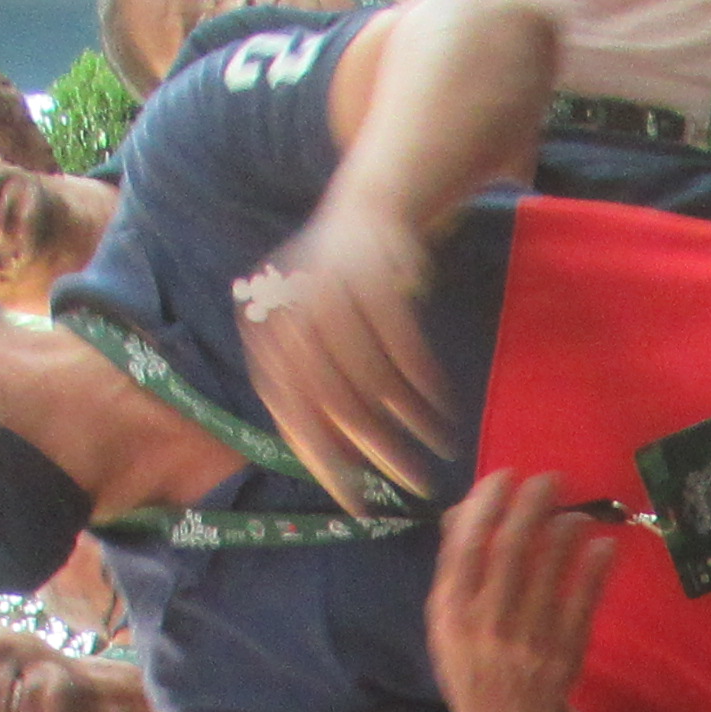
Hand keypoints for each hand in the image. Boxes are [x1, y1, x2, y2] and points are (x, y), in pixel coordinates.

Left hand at [240, 201, 453, 508]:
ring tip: (441, 450)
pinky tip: (444, 411)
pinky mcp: (379, 278)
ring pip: (375, 381)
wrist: (368, 206)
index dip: (327, 465)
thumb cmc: (339, 290)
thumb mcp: (307, 334)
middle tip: (415, 485)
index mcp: (265, 335)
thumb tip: (329, 465)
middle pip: (335, 403)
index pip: (291, 416)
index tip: (359, 505)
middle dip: (380, 453)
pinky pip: (406, 351)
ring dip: (413, 423)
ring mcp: (335, 293)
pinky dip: (427, 387)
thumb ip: (307, 389)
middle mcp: (292, 314)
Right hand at [429, 470, 617, 711]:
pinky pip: (582, 602)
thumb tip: (461, 510)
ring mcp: (526, 642)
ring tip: (577, 511)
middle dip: (532, 506)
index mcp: (450, 617)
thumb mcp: (451, 627)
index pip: (465, 549)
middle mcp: (486, 628)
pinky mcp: (564, 654)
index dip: (486, 506)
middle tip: (551, 478)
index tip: (506, 475)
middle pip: (510, 552)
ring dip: (565, 532)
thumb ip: (455, 572)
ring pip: (549, 572)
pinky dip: (593, 569)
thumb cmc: (478, 669)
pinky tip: (603, 544)